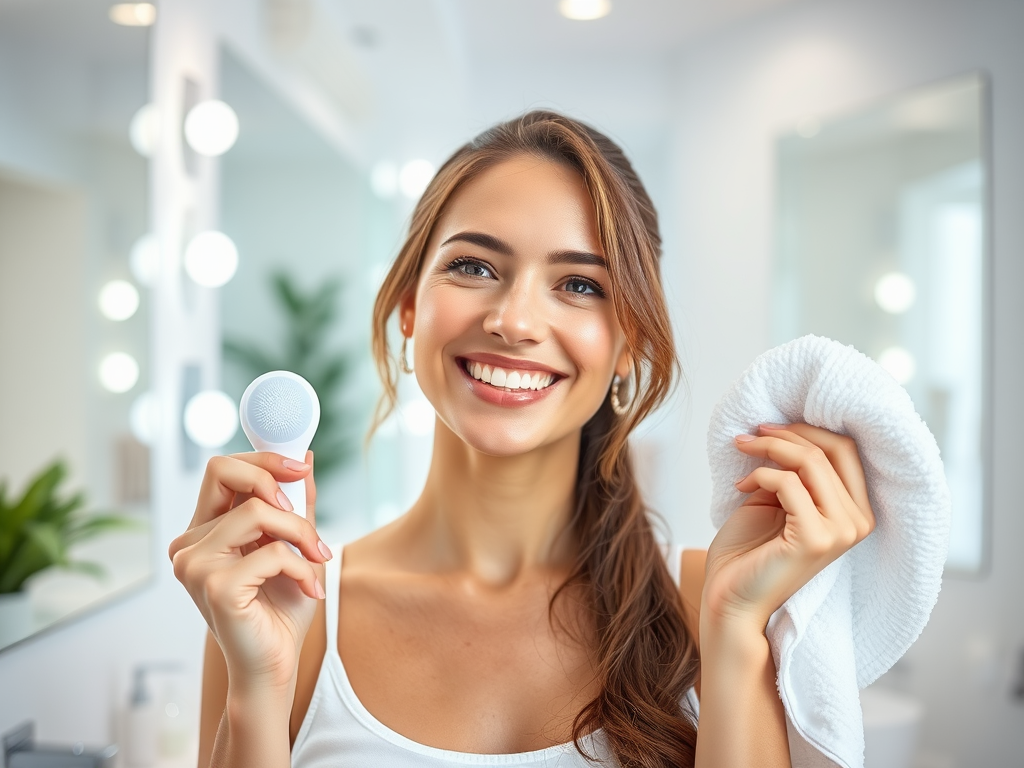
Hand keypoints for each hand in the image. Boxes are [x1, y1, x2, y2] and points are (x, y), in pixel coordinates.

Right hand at [168, 451, 330, 691]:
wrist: (275, 663)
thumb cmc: (281, 608)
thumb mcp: (295, 544)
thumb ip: (296, 502)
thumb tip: (304, 457)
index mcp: (204, 530)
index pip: (221, 469)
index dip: (261, 459)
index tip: (298, 469)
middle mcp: (190, 544)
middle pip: (226, 472)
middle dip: (277, 485)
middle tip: (305, 517)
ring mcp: (196, 565)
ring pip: (257, 511)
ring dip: (300, 533)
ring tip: (317, 559)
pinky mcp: (215, 586)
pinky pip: (272, 553)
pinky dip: (301, 567)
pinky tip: (309, 589)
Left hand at [703, 424, 875, 629]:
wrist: (730, 598)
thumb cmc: (749, 553)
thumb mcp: (775, 500)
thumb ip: (792, 473)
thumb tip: (783, 436)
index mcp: (855, 512)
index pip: (846, 451)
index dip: (806, 431)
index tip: (767, 428)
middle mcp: (858, 522)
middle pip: (834, 451)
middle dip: (788, 434)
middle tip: (750, 435)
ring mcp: (841, 532)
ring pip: (811, 463)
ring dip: (768, 449)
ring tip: (741, 452)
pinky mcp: (816, 539)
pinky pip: (788, 483)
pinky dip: (759, 475)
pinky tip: (740, 487)